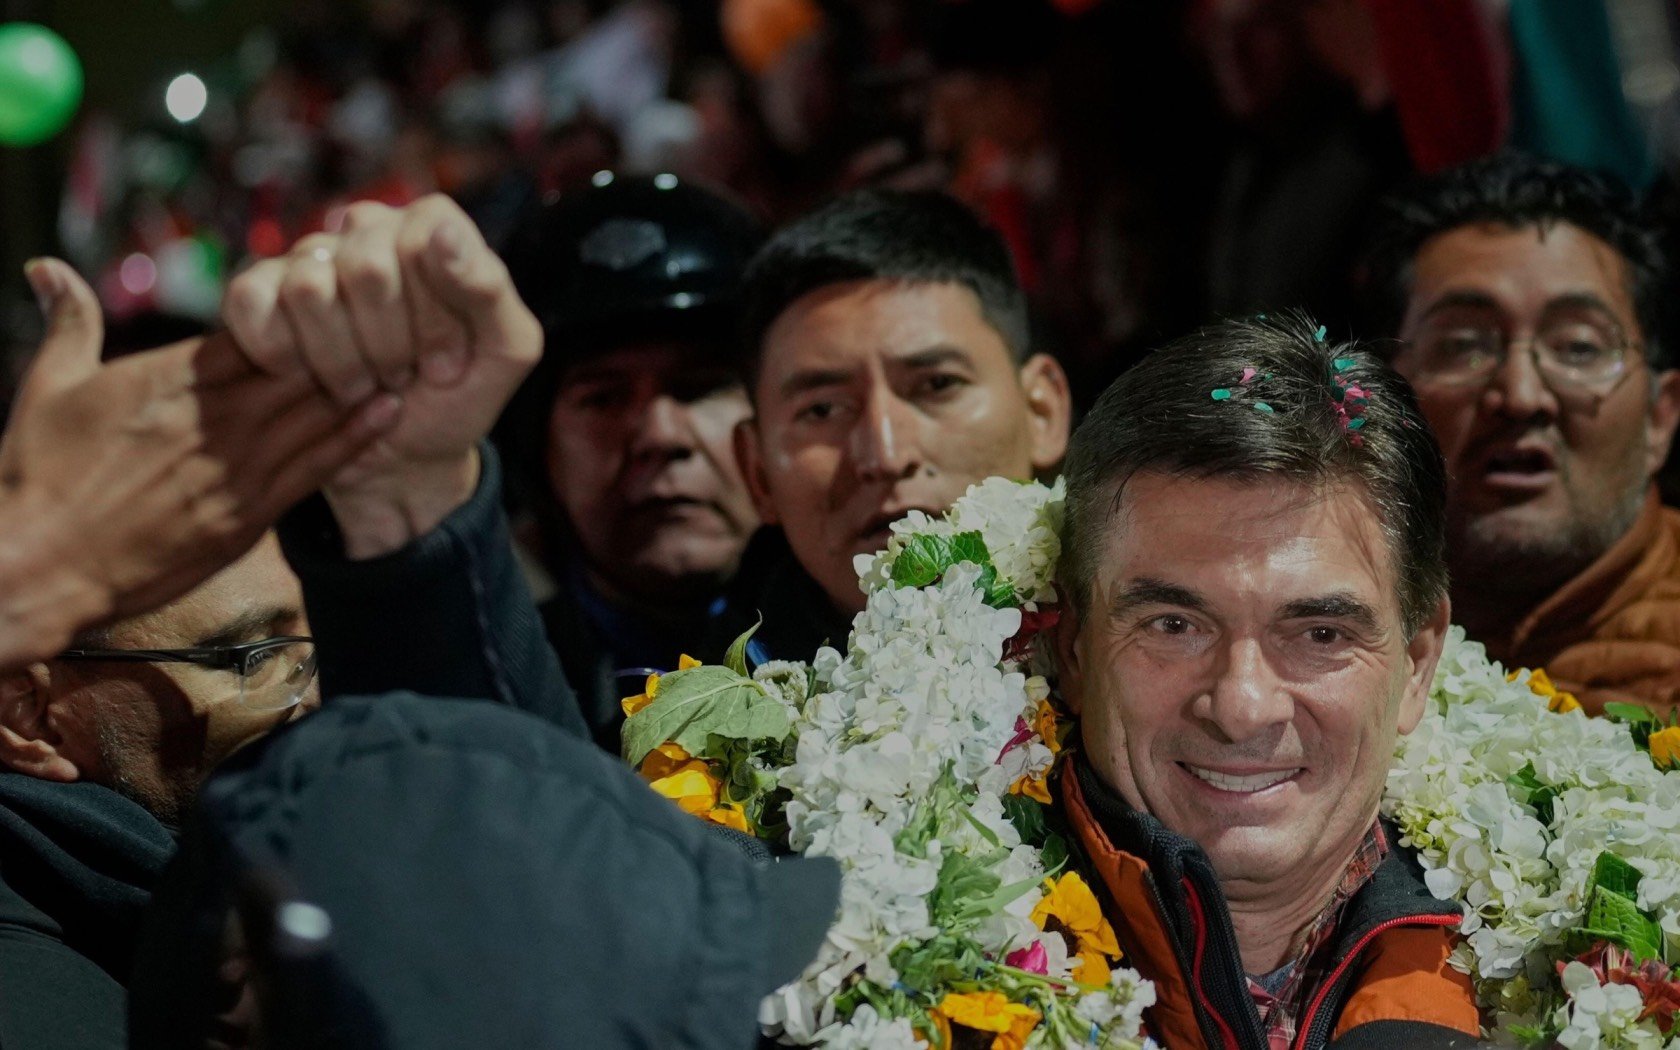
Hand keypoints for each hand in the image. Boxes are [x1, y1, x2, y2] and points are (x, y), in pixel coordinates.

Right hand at [0, 259, 398, 668]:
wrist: (40, 566)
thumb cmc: (37, 476)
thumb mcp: (49, 387)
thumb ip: (69, 322)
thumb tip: (45, 264)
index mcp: (171, 376)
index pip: (255, 327)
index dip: (294, 308)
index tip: (329, 290)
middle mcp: (212, 416)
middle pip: (300, 363)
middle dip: (345, 338)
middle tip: (398, 313)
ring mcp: (233, 466)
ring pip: (315, 411)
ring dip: (364, 380)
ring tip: (413, 352)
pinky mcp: (246, 515)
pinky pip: (314, 468)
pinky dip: (355, 437)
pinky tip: (391, 411)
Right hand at [222, 195, 542, 557]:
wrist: (402, 456)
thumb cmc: (457, 398)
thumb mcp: (505, 352)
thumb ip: (489, 290)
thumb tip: (441, 233)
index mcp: (431, 227)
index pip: (424, 243)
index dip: (435, 319)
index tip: (448, 363)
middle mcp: (367, 228)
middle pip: (367, 268)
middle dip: (390, 347)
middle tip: (403, 376)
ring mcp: (309, 257)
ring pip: (310, 290)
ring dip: (343, 363)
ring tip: (366, 383)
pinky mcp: (257, 293)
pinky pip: (253, 305)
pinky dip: (286, 359)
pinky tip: (311, 378)